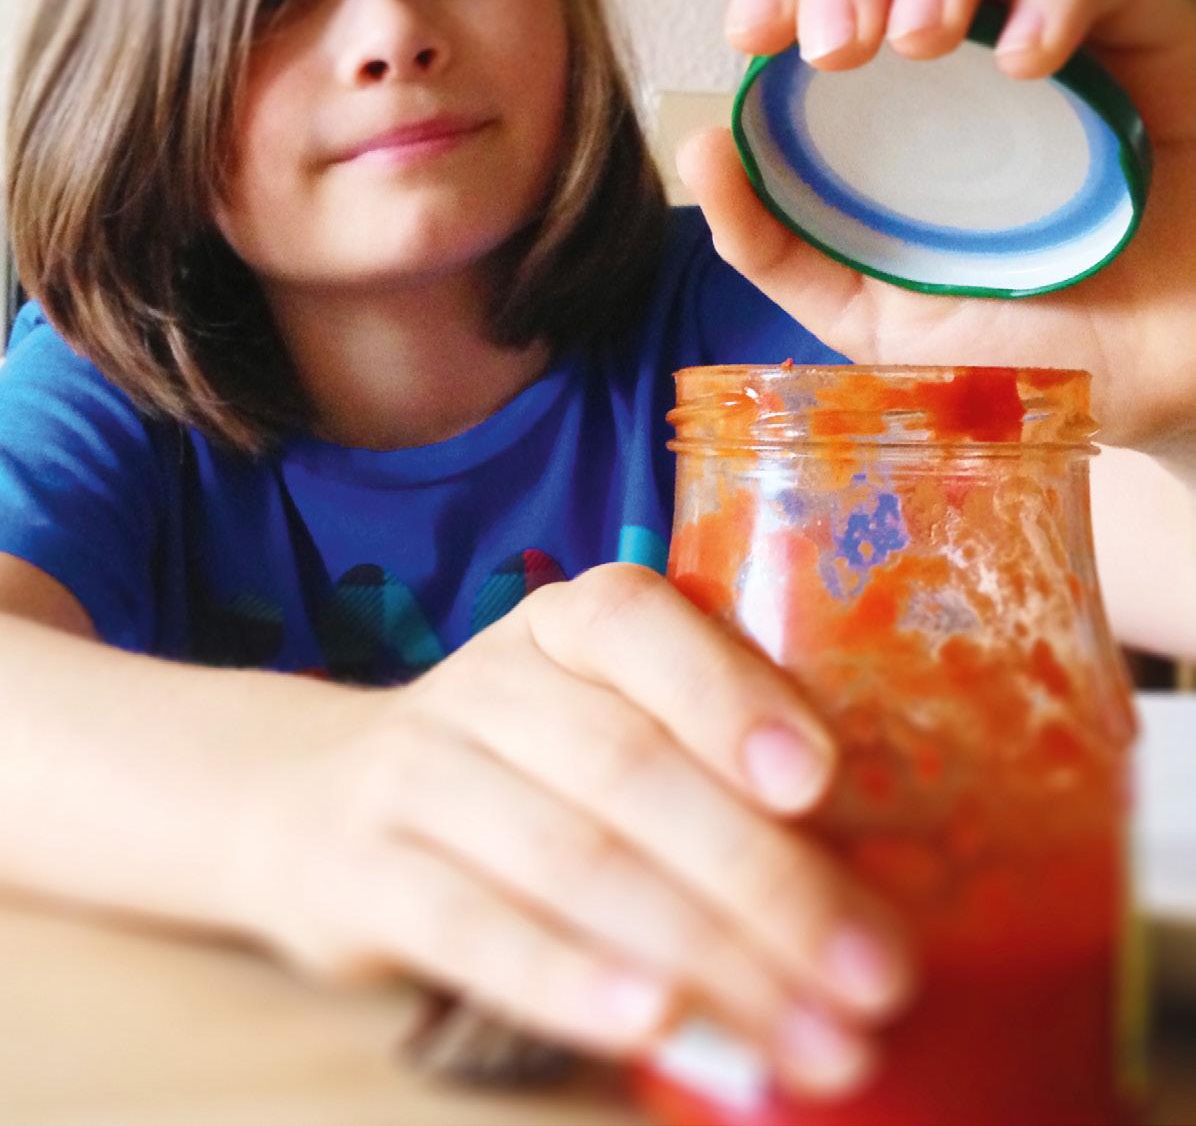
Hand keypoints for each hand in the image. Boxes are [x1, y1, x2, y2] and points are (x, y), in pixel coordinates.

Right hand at [231, 565, 912, 1098]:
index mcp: (563, 625)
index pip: (636, 621)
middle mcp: (488, 682)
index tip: (820, 784)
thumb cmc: (515, 764)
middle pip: (627, 769)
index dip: (728, 694)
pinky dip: (567, 978)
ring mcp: (416, 773)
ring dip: (700, 957)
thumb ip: (707, 768)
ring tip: (805, 1043)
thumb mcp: (597, 721)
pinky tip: (654, 1028)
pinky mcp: (359, 873)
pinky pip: (470, 927)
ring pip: (568, 857)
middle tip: (872, 978)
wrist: (310, 793)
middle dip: (761, 880)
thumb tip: (870, 875)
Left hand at [683, 0, 1195, 455]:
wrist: (1135, 384)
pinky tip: (1023, 63)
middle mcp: (968, 26)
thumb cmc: (1003, 335)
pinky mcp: (1150, 33)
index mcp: (889, 75)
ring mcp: (1059, 19)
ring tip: (918, 36)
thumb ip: (775, 242)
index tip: (751, 34)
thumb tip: (698, 149)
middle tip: (836, 48)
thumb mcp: (864, 306)